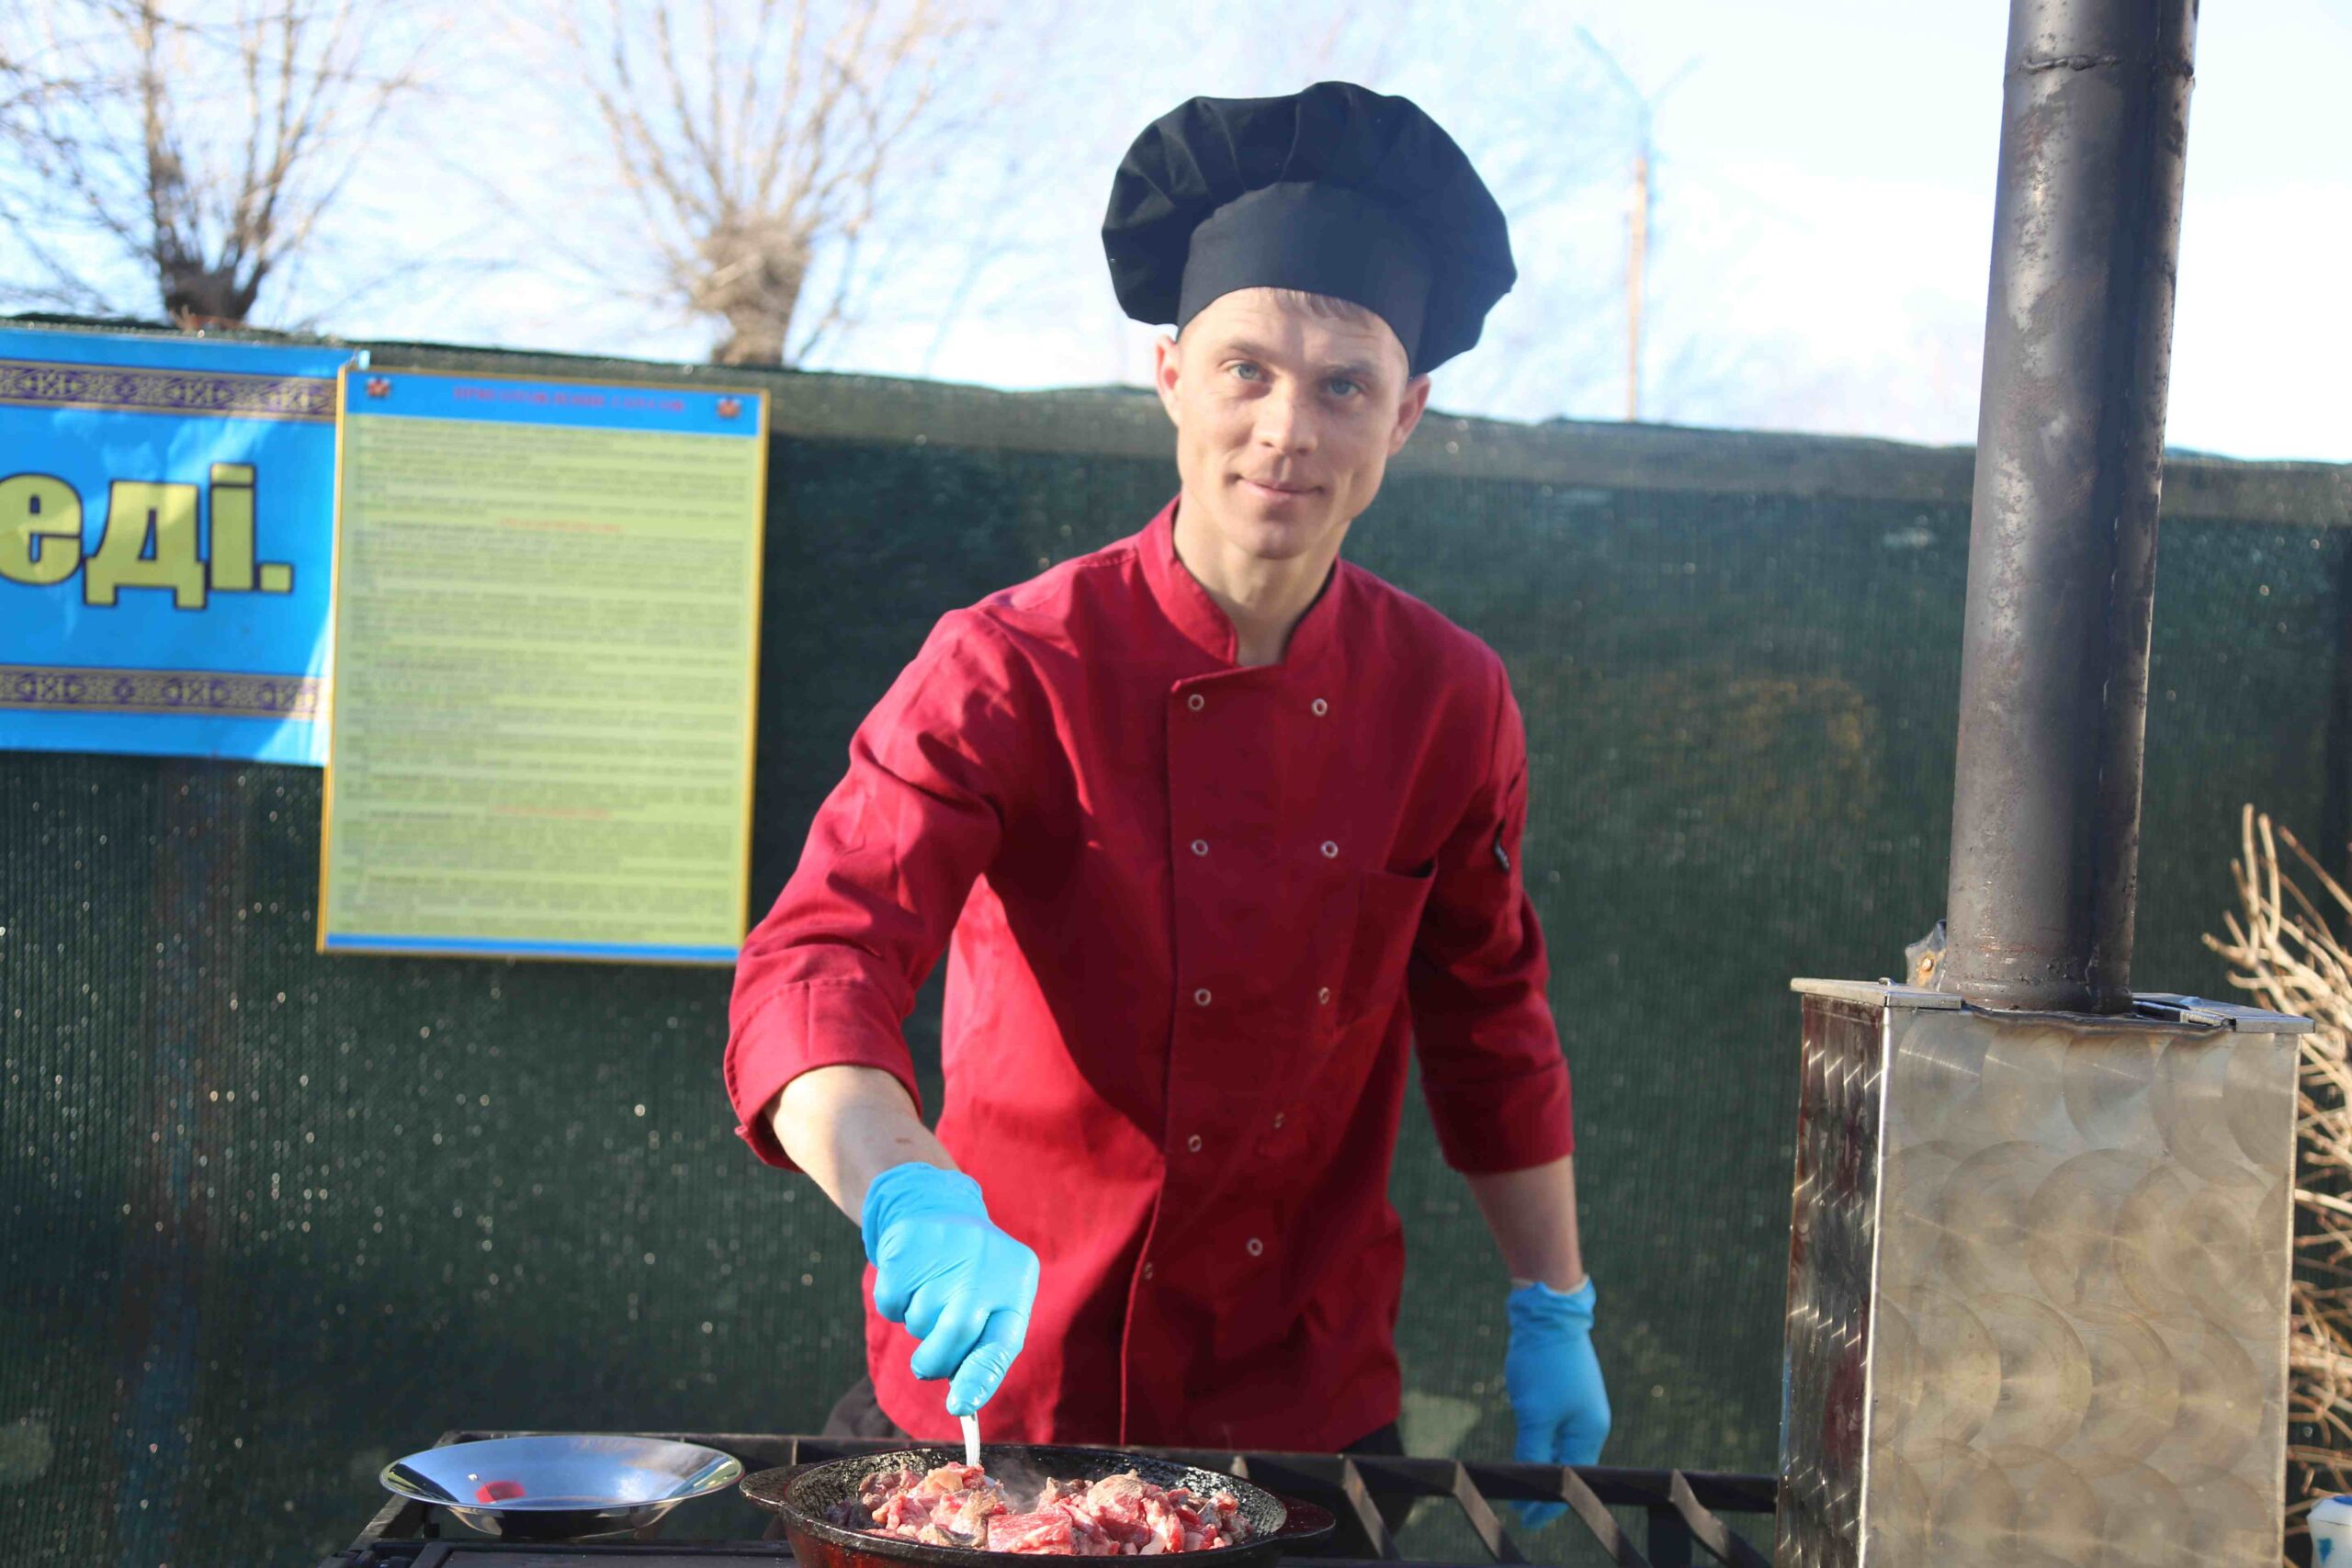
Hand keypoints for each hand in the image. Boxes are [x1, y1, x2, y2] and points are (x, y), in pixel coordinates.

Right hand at [861, 1162, 1039, 1415]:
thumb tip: (964, 1403)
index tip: (959, 1407)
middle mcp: (986, 1263)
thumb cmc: (970, 1274)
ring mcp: (946, 1250)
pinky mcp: (908, 1245)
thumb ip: (982, 1348)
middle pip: (954, 1336)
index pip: (1002, 1342)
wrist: (936, 1207)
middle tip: (927, 1363)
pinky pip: (891, 1305)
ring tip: (928, 1295)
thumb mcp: (992, 1300)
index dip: (980, 1379)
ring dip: (917, 1325)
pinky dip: (894, 1305)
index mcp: (1017, 1281)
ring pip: (919, 1323)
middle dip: (935, 1360)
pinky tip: (910, 1279)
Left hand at [1504, 1276, 1609, 1528]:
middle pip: (1567, 1465)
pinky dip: (1540, 1442)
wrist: (1547, 1312)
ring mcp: (1578, 1405)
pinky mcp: (1565, 1390)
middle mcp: (1589, 1422)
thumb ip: (1533, 1450)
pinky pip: (1554, 1426)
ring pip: (1558, 1446)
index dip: (1548, 1503)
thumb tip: (1526, 1480)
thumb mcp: (1535, 1413)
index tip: (1526, 1518)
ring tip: (1521, 1482)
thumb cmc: (1545, 1363)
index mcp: (1589, 1431)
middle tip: (1519, 1505)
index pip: (1571, 1480)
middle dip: (1545, 1486)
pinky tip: (1528, 1449)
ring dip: (1541, 1463)